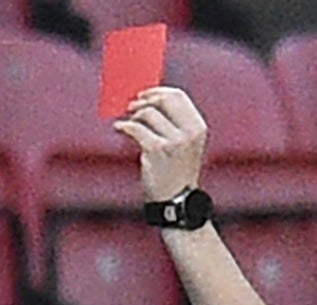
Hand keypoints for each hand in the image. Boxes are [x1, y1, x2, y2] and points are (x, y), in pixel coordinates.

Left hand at [111, 86, 208, 203]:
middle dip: (145, 98)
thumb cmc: (175, 174)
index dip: (159, 91)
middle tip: (131, 104)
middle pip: (164, 99)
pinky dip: (124, 126)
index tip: (145, 94)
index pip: (179, 96)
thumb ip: (174, 125)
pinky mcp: (157, 150)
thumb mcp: (185, 146)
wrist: (176, 201)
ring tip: (126, 121)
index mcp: (198, 127)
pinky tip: (118, 127)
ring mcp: (174, 140)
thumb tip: (150, 104)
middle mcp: (189, 131)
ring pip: (148, 113)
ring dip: (133, 115)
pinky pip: (136, 129)